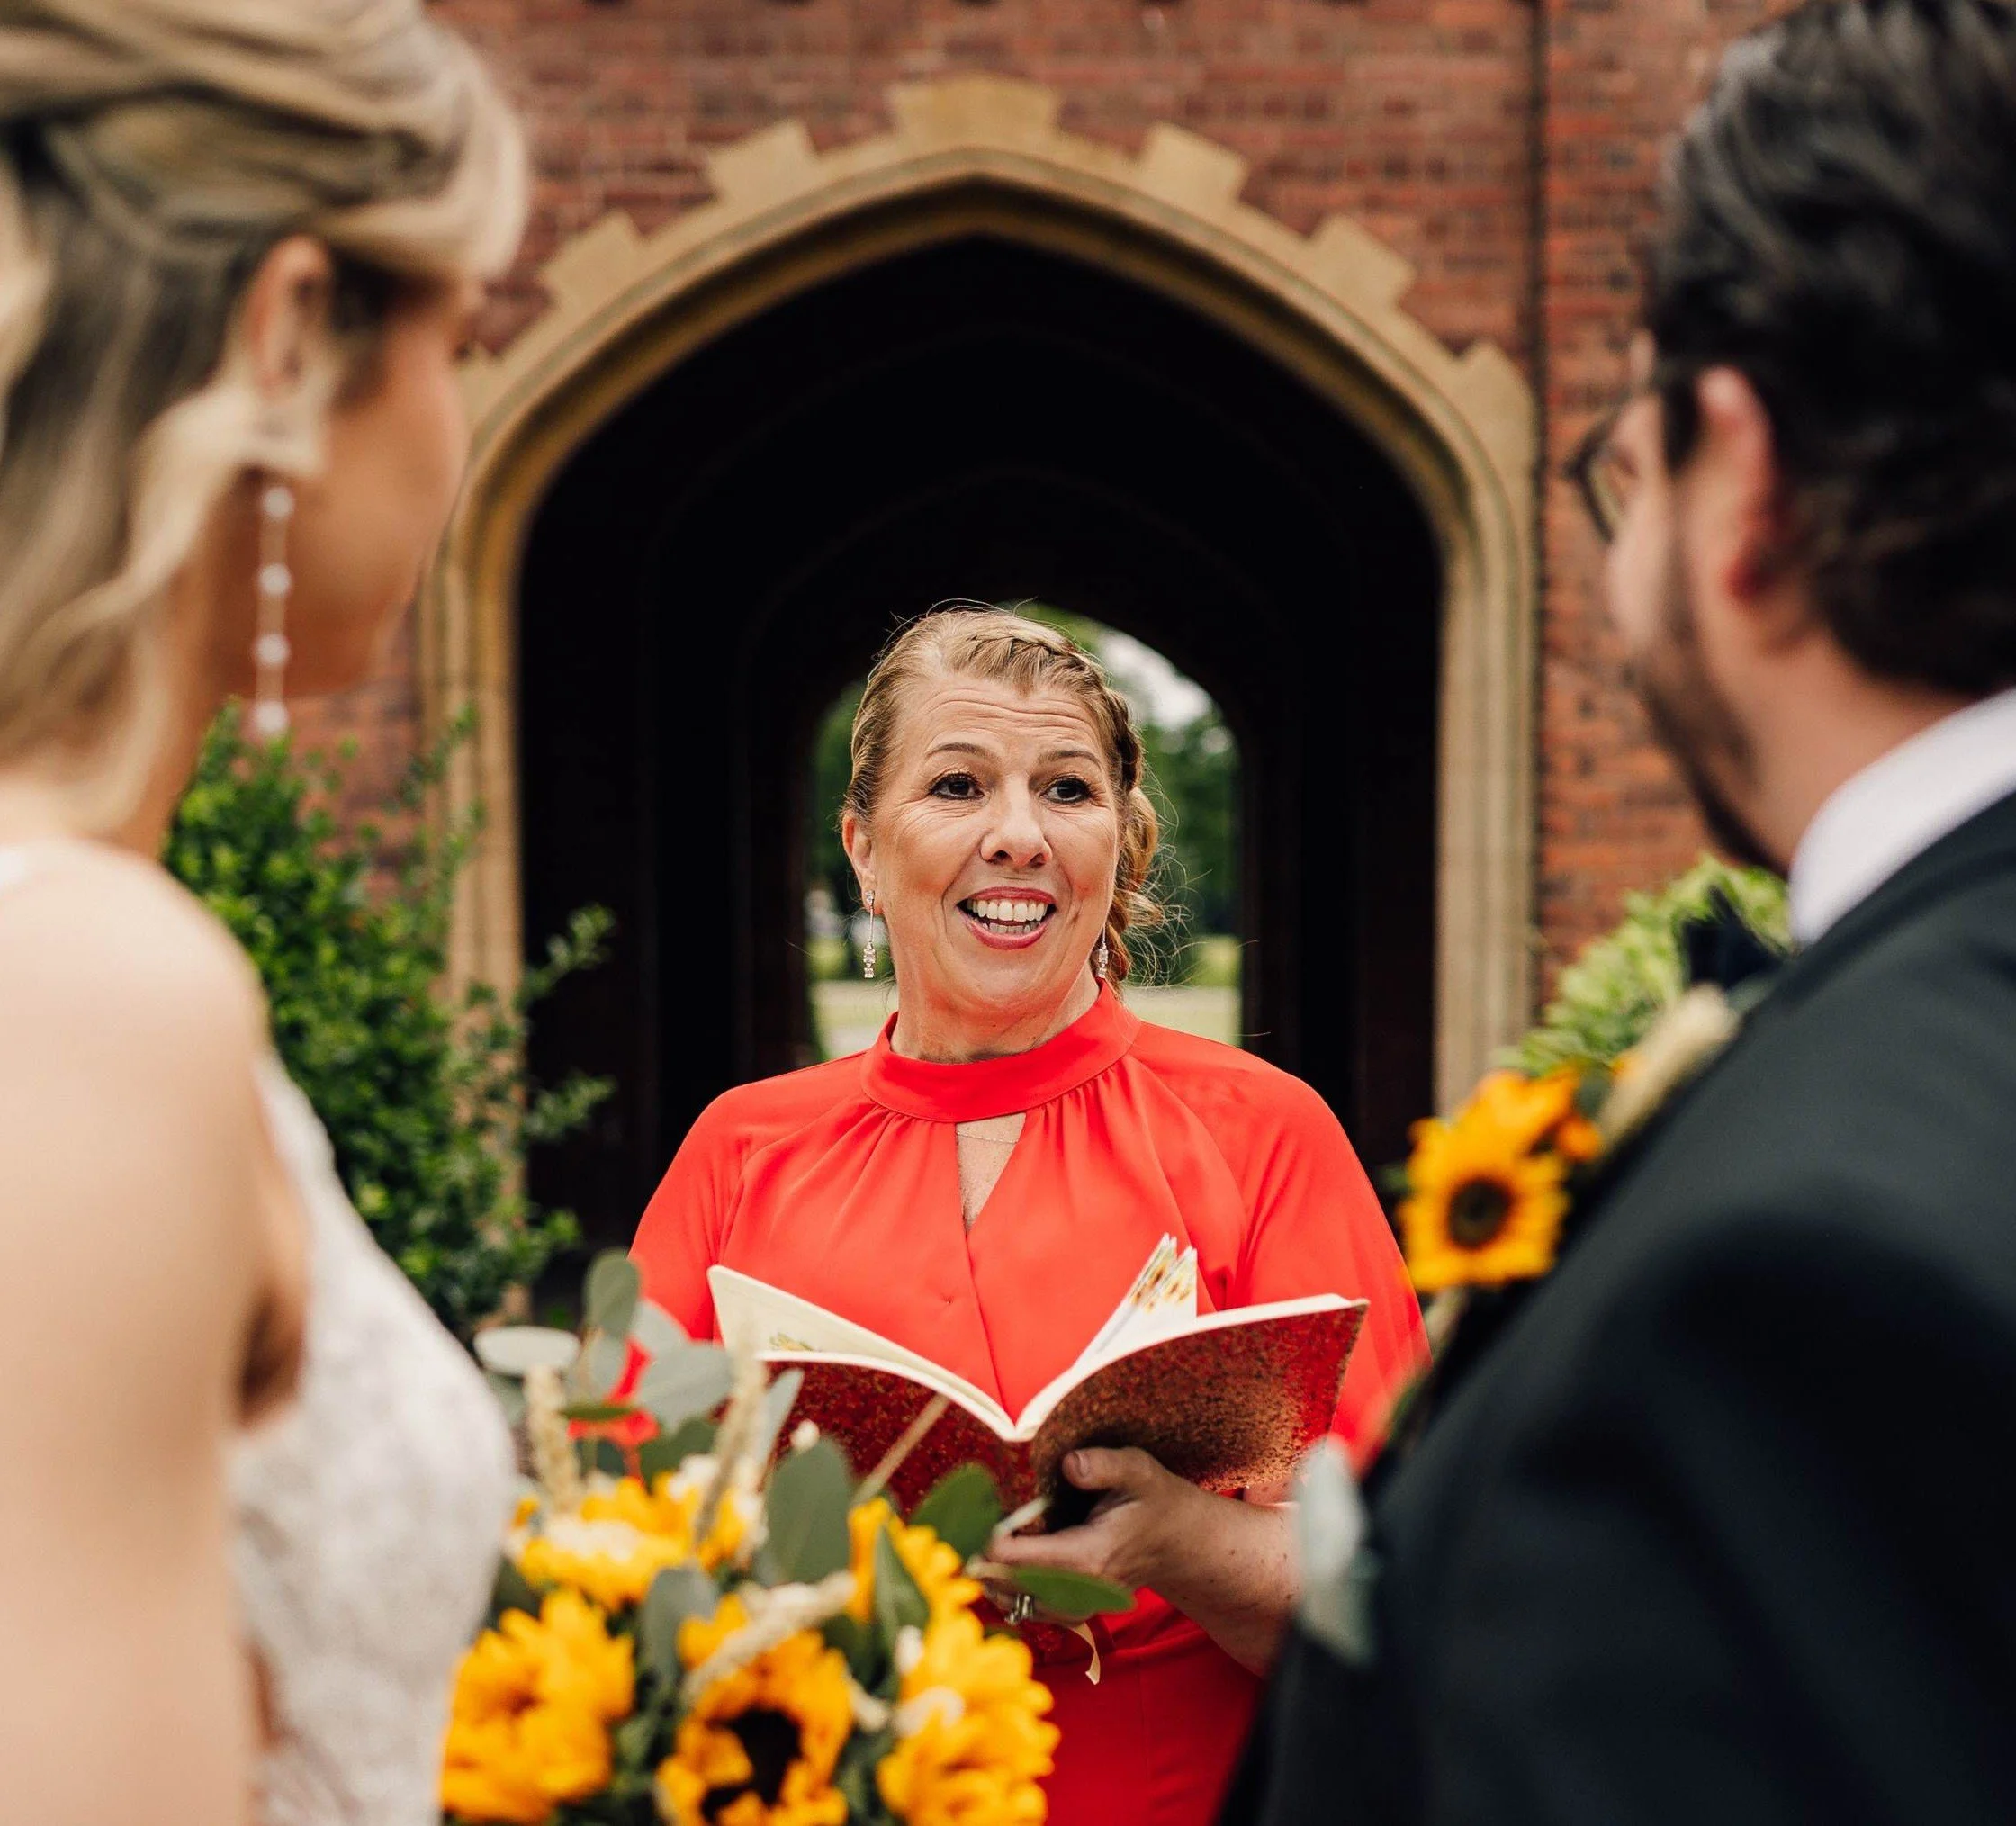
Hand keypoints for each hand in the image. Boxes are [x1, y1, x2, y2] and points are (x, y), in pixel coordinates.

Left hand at [991, 1447, 1297, 1673]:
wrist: (1178, 1543)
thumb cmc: (1154, 1500)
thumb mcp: (1137, 1471)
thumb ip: (1104, 1465)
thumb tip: (1069, 1464)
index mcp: (1087, 1559)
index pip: (1016, 1561)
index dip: (986, 1538)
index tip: (974, 1507)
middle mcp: (1077, 1593)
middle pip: (1005, 1585)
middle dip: (976, 1554)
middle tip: (961, 1518)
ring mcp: (1073, 1608)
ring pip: (1010, 1601)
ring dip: (985, 1570)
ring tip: (972, 1534)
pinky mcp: (1069, 1610)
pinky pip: (1023, 1607)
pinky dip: (1002, 1584)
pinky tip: (994, 1556)